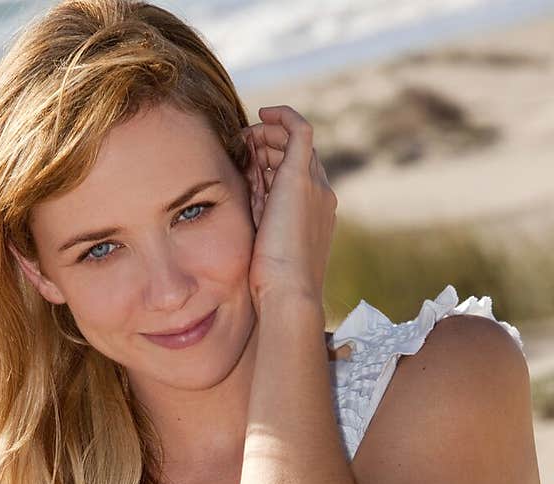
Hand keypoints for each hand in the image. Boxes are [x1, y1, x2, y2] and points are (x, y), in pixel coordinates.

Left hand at [240, 103, 336, 308]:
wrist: (288, 293)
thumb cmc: (271, 284)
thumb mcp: (262, 247)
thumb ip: (257, 222)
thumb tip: (240, 206)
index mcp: (312, 215)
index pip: (294, 176)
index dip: (268, 165)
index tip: (244, 167)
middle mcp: (320, 196)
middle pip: (296, 156)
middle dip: (269, 146)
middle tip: (242, 147)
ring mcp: (315, 186)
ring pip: (295, 142)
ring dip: (269, 134)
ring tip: (244, 137)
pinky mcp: (301, 177)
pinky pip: (299, 129)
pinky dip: (283, 116)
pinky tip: (262, 113)